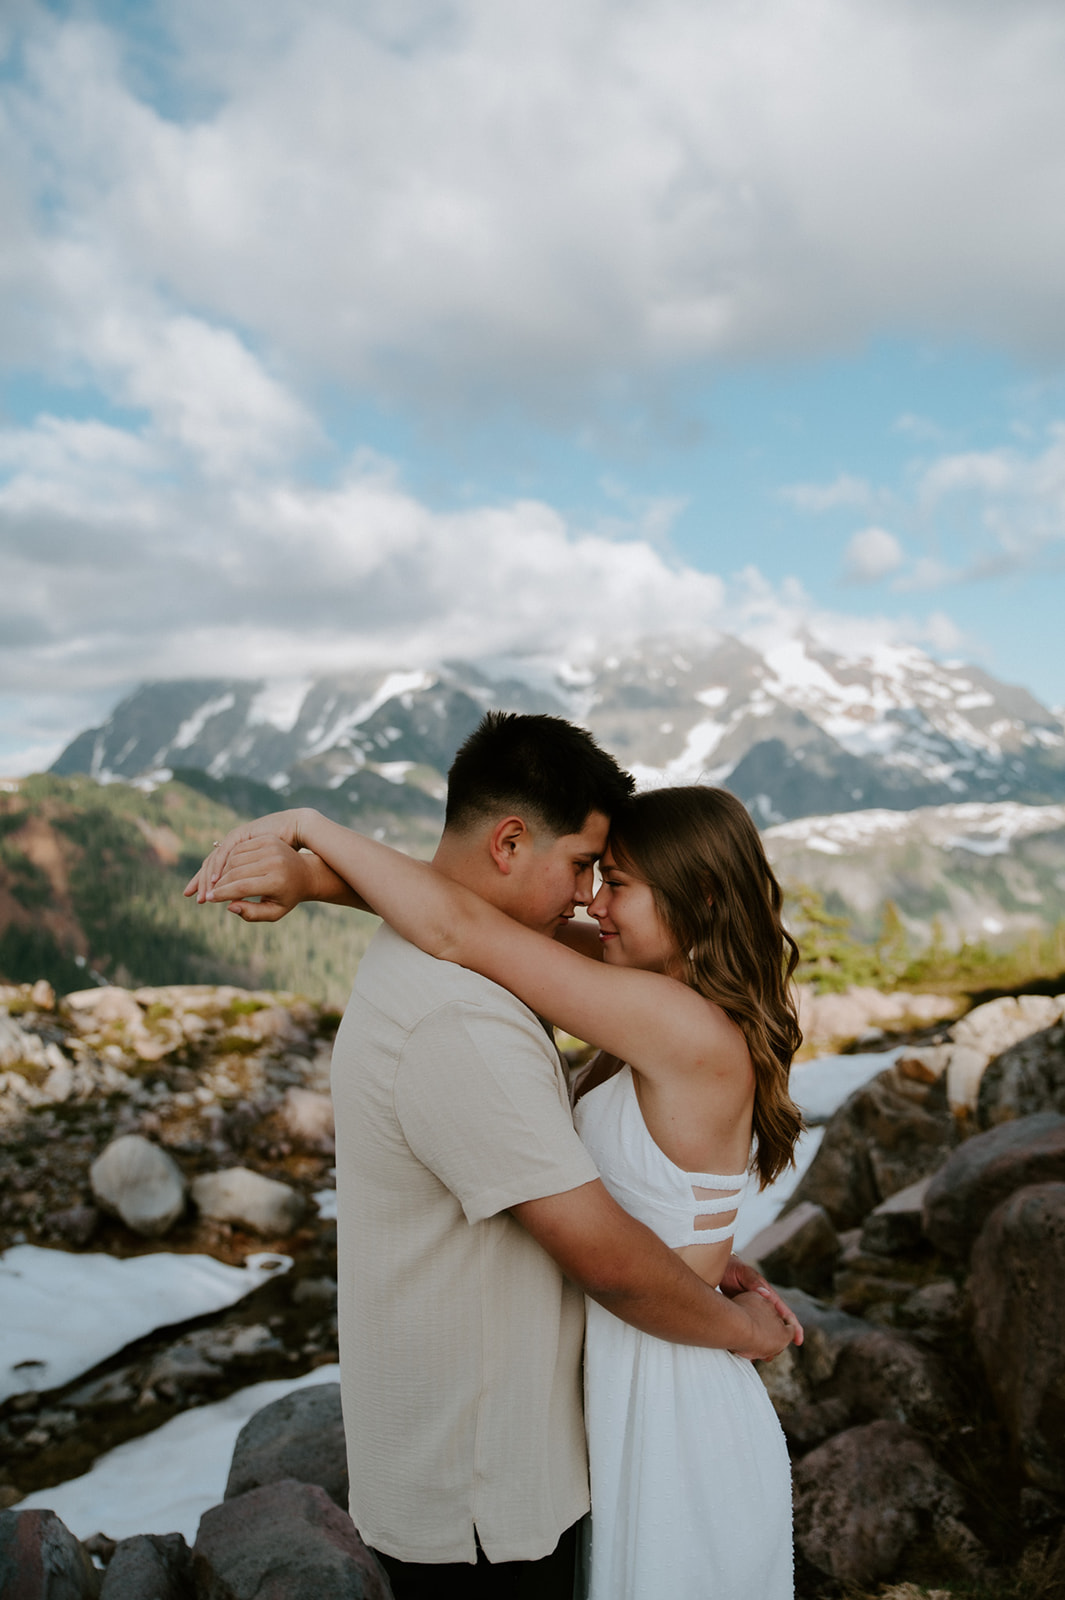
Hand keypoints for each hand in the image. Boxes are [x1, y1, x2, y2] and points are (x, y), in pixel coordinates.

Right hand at [195, 835, 318, 921]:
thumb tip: (230, 906)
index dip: (223, 893)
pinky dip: (229, 859)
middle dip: (219, 883)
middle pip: (236, 872)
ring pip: (235, 858)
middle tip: (209, 892)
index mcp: (276, 881)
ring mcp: (271, 847)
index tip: (210, 899)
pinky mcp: (267, 840)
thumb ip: (252, 914)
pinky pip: (240, 848)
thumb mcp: (275, 912)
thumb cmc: (288, 896)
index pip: (242, 887)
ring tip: (217, 883)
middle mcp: (274, 862)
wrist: (306, 873)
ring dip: (222, 871)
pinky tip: (225, 870)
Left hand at [720, 1255, 802, 1346]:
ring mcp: (754, 1311)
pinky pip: (751, 1329)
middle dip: (780, 1341)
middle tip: (776, 1354)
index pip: (785, 1313)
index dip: (794, 1327)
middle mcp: (764, 1305)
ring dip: (765, 1342)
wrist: (719, 1269)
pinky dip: (750, 1339)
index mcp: (769, 1296)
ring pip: (764, 1330)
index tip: (798, 1340)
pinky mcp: (743, 1314)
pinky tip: (746, 1350)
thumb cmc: (734, 1269)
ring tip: (763, 1357)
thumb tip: (766, 1295)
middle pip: (777, 1326)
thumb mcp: (745, 1274)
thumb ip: (754, 1284)